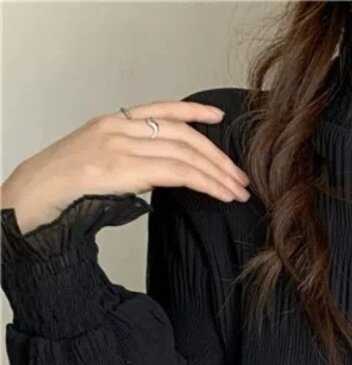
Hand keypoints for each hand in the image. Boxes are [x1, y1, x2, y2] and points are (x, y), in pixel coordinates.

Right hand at [0, 99, 250, 233]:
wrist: (37, 194)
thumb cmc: (68, 185)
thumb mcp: (101, 161)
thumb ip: (133, 160)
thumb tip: (165, 173)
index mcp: (114, 122)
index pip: (162, 109)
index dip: (194, 112)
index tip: (219, 117)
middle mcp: (119, 128)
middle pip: (183, 136)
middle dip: (218, 158)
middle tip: (241, 177)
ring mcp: (121, 146)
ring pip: (185, 155)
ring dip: (218, 175)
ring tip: (238, 191)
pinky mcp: (124, 168)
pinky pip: (177, 173)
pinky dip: (205, 183)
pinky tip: (220, 193)